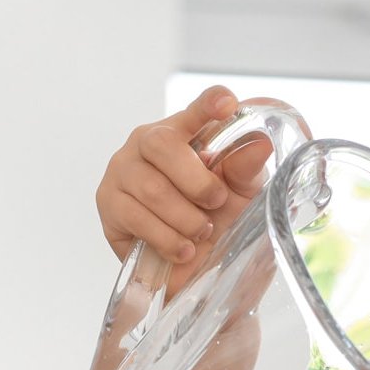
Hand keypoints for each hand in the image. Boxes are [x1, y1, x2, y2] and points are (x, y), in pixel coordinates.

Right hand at [95, 85, 282, 293]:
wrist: (199, 267)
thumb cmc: (220, 219)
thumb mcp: (242, 195)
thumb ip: (246, 170)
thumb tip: (261, 144)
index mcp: (184, 131)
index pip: (195, 110)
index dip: (208, 104)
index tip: (226, 102)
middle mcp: (146, 143)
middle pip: (161, 144)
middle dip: (196, 181)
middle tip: (216, 204)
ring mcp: (122, 171)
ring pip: (151, 188)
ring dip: (185, 218)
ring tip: (201, 233)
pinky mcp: (108, 203)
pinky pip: (135, 217)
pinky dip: (166, 238)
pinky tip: (182, 249)